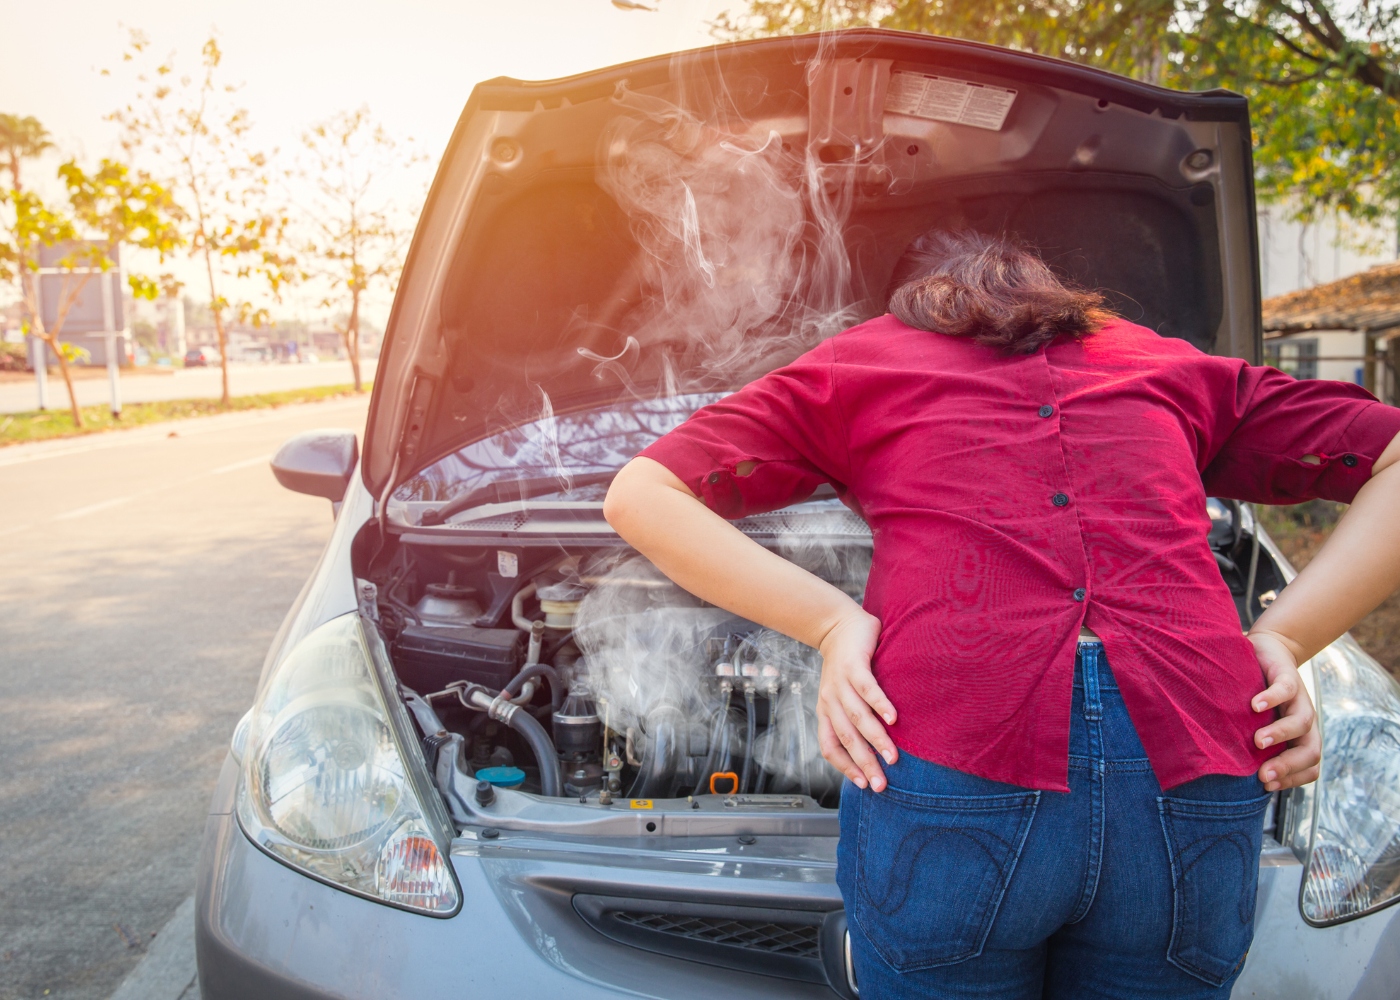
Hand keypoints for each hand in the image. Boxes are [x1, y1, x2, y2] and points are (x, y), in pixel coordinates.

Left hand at [816, 610, 896, 791]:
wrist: (837, 625)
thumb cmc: (846, 665)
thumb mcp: (843, 694)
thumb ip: (855, 717)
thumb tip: (878, 748)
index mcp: (827, 711)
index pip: (830, 747)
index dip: (845, 767)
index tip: (864, 784)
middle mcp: (830, 700)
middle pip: (846, 739)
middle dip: (864, 763)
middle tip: (882, 784)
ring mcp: (840, 683)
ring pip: (857, 717)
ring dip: (876, 739)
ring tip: (892, 757)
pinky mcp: (854, 665)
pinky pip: (867, 688)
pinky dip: (879, 704)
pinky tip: (893, 718)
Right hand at [1247, 630, 1321, 791]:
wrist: (1270, 650)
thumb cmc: (1257, 693)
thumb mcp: (1257, 722)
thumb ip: (1251, 743)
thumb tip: (1225, 770)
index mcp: (1301, 735)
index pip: (1310, 765)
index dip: (1292, 779)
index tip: (1266, 786)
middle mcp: (1304, 719)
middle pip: (1311, 750)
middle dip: (1288, 766)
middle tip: (1263, 776)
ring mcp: (1299, 697)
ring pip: (1302, 722)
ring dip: (1281, 735)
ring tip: (1258, 742)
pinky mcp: (1288, 675)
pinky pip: (1286, 689)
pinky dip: (1272, 699)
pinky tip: (1254, 706)